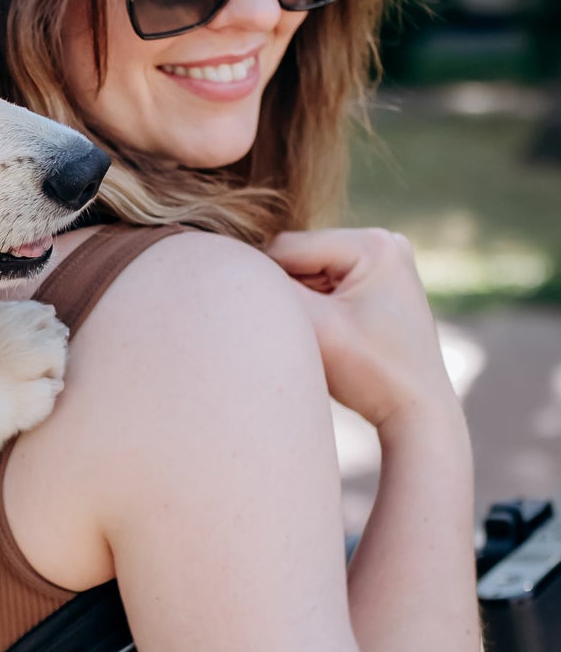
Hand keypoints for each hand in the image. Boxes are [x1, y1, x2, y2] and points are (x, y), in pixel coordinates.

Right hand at [266, 227, 455, 431]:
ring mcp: (384, 261)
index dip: (268, 285)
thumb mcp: (313, 328)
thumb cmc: (369, 372)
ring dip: (300, 302)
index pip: (286, 249)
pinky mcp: (379, 283)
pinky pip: (326, 285)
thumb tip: (234, 266)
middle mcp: (383, 241)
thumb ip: (272, 292)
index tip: (272, 322)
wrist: (417, 409)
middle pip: (300, 257)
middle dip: (287, 292)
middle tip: (298, 332)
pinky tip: (327, 335)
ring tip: (316, 337)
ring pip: (309, 272)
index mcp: (373, 243)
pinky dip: (316, 308)